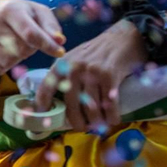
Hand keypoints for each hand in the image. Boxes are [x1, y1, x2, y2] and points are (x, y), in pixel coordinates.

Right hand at [0, 0, 64, 76]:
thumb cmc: (19, 13)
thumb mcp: (37, 12)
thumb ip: (50, 26)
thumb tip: (59, 42)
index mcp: (10, 10)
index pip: (30, 34)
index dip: (47, 46)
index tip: (60, 53)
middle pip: (21, 50)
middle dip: (30, 49)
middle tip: (27, 40)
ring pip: (9, 61)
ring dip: (18, 58)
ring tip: (15, 45)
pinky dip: (5, 65)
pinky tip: (4, 51)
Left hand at [32, 19, 146, 133]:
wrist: (123, 37)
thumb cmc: (98, 52)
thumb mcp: (75, 59)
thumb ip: (66, 77)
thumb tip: (57, 104)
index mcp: (61, 65)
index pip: (46, 89)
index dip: (42, 107)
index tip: (43, 121)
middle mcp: (73, 68)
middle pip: (71, 104)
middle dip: (77, 121)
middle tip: (82, 128)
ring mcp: (91, 72)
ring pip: (91, 107)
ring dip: (96, 121)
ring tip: (99, 126)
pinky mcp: (109, 76)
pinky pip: (109, 104)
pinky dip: (111, 116)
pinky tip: (112, 120)